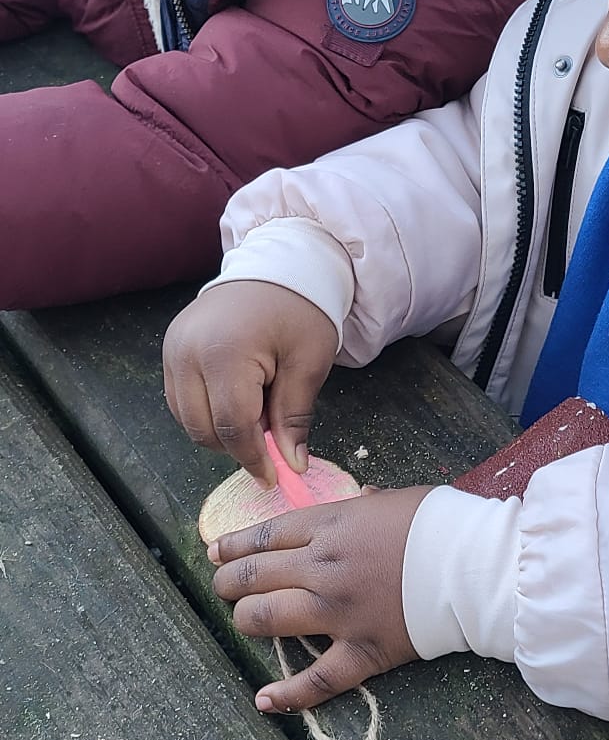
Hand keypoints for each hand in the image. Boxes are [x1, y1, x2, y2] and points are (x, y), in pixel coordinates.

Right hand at [164, 281, 337, 485]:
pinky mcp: (170, 348)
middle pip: (203, 428)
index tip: (273, 476)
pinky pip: (180, 399)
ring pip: (187, 418)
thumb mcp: (308, 362)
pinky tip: (238, 397)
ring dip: (221, 429)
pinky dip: (207, 410)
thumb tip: (292, 465)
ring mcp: (173, 349)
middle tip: (272, 435)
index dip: (254, 458)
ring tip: (258, 408)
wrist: (278, 263)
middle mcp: (187, 352)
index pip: (232, 426)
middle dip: (237, 444)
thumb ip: (294, 416)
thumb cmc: (300, 309)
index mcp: (224, 352)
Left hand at [208, 485, 431, 710]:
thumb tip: (363, 498)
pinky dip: (287, 694)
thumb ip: (368, 504)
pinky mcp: (361, 651)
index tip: (216, 552)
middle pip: (256, 576)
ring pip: (268, 619)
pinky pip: (317, 680)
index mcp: (331, 527)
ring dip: (246, 620)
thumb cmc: (441, 524)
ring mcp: (338, 613)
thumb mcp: (396, 498)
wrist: (475, 565)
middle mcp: (323, 568)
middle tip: (223, 588)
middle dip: (230, 582)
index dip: (235, 546)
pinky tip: (264, 700)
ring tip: (242, 620)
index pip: (266, 536)